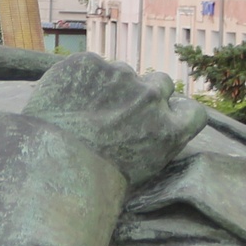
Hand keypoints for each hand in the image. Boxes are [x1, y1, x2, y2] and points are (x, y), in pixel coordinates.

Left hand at [23, 52, 205, 184]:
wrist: (52, 165)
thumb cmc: (92, 183)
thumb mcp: (139, 173)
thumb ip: (154, 144)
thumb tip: (153, 130)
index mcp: (170, 129)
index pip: (194, 112)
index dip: (177, 112)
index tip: (164, 116)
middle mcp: (152, 97)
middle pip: (161, 83)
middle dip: (145, 93)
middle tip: (120, 110)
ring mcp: (121, 76)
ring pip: (122, 72)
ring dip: (109, 85)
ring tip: (83, 111)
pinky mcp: (89, 63)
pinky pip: (89, 66)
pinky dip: (79, 79)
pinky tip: (63, 101)